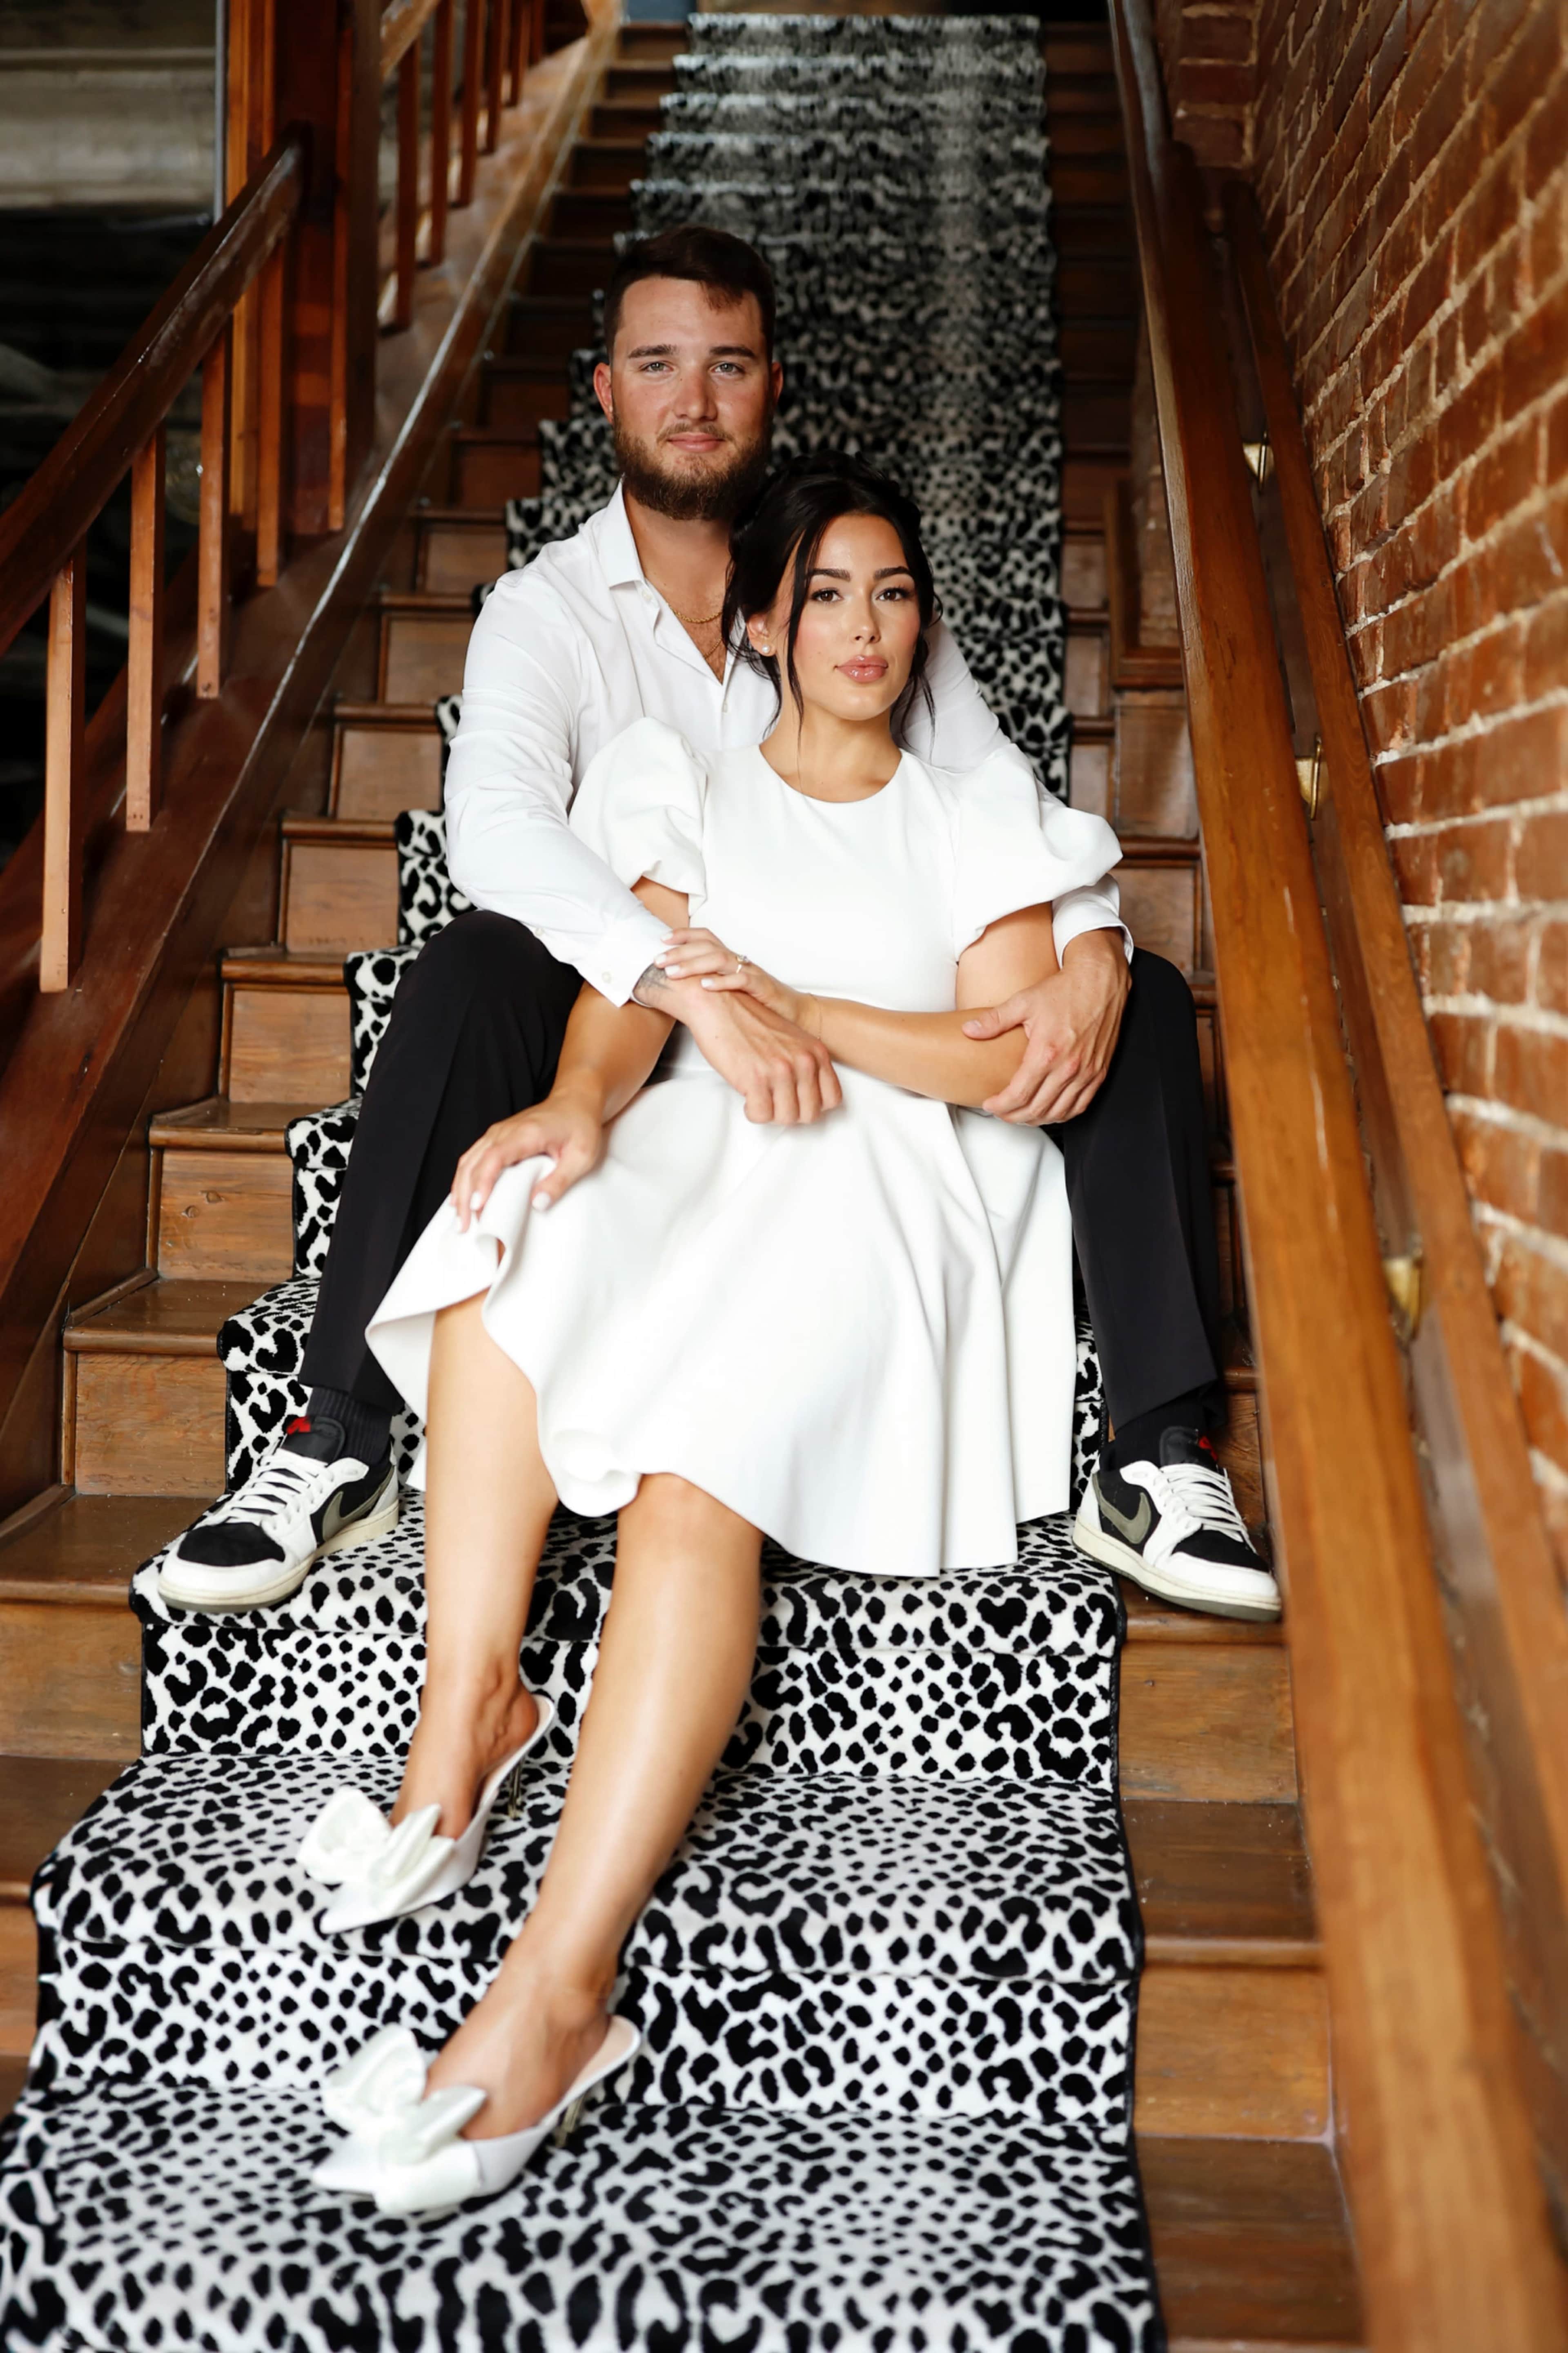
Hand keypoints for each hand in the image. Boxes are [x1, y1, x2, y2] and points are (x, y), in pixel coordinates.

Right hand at [450, 1088, 604, 1227]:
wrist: (575, 1101)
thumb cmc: (580, 1126)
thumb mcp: (582, 1156)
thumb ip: (560, 1180)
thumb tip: (537, 1204)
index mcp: (526, 1134)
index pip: (495, 1157)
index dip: (483, 1182)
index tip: (478, 1205)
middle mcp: (505, 1131)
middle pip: (474, 1163)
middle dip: (466, 1195)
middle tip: (465, 1225)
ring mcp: (498, 1133)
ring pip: (468, 1161)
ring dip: (460, 1190)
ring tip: (460, 1219)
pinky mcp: (497, 1137)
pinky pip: (473, 1158)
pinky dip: (464, 1178)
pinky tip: (461, 1197)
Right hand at [644, 940, 838, 1124]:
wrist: (720, 1005)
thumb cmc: (749, 1020)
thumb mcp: (791, 1039)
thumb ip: (803, 1064)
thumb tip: (806, 1094)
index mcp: (815, 1052)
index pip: (832, 1098)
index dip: (812, 1105)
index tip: (797, 1100)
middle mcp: (803, 1061)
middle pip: (810, 1114)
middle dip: (790, 1113)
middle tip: (774, 1102)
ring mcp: (781, 1071)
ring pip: (786, 1119)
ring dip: (770, 1113)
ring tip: (760, 1098)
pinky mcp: (756, 1079)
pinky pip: (762, 1115)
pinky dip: (753, 1112)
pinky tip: (748, 1097)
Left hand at [658, 928, 814, 1031]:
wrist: (794, 1012)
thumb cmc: (760, 1001)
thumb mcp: (731, 989)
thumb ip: (712, 982)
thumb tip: (681, 984)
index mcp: (731, 959)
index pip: (705, 937)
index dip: (683, 935)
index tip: (661, 939)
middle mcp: (739, 961)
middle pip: (706, 946)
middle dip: (679, 951)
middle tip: (658, 960)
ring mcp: (751, 972)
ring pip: (719, 959)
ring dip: (693, 965)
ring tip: (673, 972)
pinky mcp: (762, 987)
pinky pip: (741, 980)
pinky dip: (722, 982)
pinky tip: (705, 986)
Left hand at [962, 929, 1129, 1123]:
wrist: (1100, 982)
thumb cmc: (1064, 990)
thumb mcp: (1023, 1001)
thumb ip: (994, 1019)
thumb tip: (969, 1030)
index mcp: (1047, 1052)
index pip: (1019, 1094)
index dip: (1001, 1105)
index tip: (989, 1105)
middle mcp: (1069, 1066)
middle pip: (1037, 1108)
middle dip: (1014, 1116)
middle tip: (1001, 1112)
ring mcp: (1087, 1072)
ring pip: (1059, 1112)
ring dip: (1036, 1118)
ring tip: (1020, 1114)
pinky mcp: (1099, 1072)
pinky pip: (1080, 1105)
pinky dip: (1062, 1114)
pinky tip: (1049, 1111)